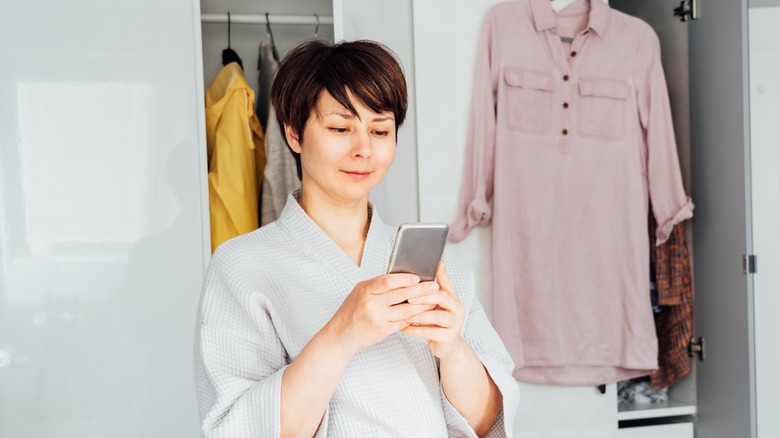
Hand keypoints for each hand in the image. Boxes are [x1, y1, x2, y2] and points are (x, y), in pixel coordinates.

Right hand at [325, 273, 439, 356]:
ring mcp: (378, 318)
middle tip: (434, 286)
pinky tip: (423, 314)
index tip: (418, 278)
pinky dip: (414, 317)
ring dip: (422, 305)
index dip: (405, 279)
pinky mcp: (383, 331)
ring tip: (434, 300)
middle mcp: (371, 303)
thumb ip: (378, 285)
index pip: (388, 281)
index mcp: (365, 290)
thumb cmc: (351, 311)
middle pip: (401, 294)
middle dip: (421, 290)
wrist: (341, 335)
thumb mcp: (360, 292)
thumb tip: (401, 277)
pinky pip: (403, 322)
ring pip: (406, 309)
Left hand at [400, 262, 466, 359]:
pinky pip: (431, 333)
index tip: (435, 265)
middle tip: (409, 297)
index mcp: (452, 298)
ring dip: (420, 315)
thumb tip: (428, 271)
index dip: (441, 274)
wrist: (448, 346)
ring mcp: (455, 323)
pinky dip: (416, 330)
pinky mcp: (449, 337)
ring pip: (438, 316)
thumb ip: (431, 291)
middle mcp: (457, 308)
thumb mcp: (436, 305)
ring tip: (405, 315)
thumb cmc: (438, 322)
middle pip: (443, 297)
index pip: (446, 284)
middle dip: (425, 297)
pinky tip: (404, 328)